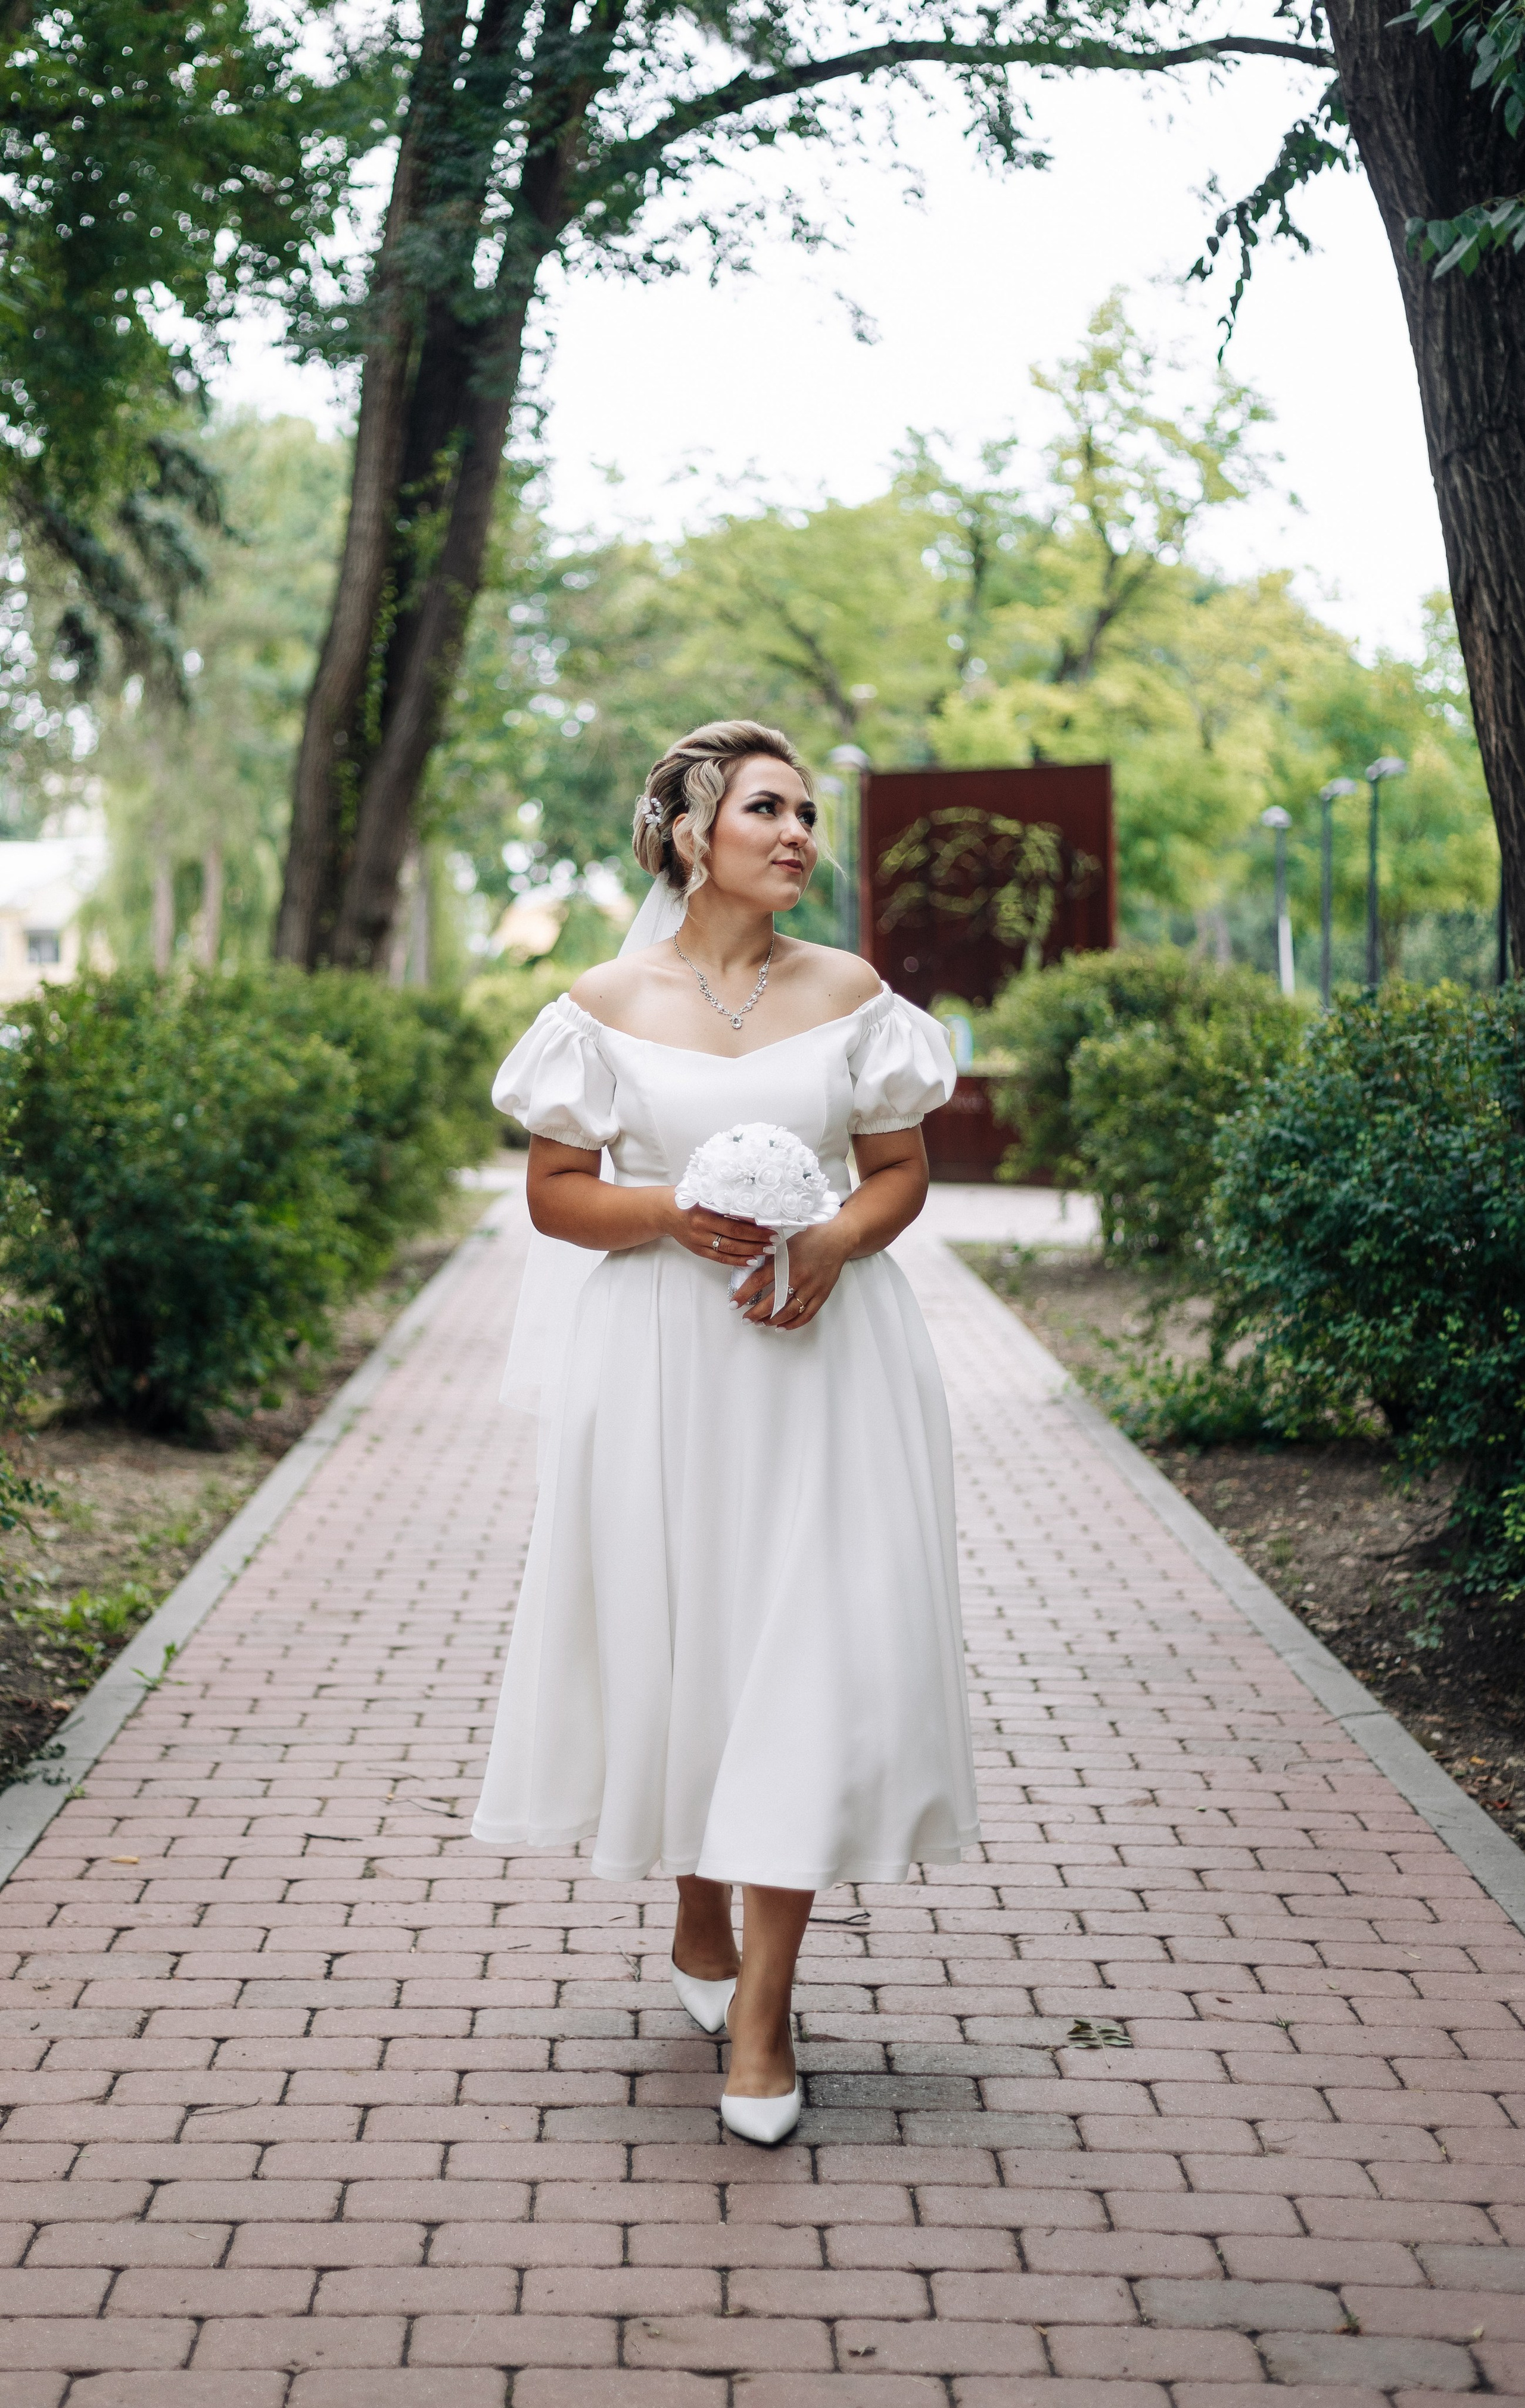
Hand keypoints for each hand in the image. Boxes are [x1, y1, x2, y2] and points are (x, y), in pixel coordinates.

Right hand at [664, 1191, 770, 1270]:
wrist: (663, 1211)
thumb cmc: (686, 1197)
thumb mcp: (703, 1192)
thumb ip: (723, 1197)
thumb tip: (752, 1204)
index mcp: (704, 1210)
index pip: (734, 1221)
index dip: (754, 1227)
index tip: (770, 1227)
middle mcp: (701, 1227)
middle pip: (735, 1237)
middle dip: (757, 1240)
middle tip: (774, 1240)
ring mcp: (699, 1241)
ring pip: (729, 1250)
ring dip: (751, 1251)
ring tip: (768, 1250)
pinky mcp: (698, 1250)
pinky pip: (720, 1258)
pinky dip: (737, 1261)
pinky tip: (751, 1260)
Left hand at [731, 1219, 850, 1329]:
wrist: (837, 1239)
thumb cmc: (810, 1239)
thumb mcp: (786, 1244)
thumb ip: (771, 1260)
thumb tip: (752, 1273)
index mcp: (786, 1262)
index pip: (758, 1281)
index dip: (743, 1294)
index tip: (733, 1304)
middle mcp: (798, 1276)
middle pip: (772, 1301)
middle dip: (756, 1313)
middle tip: (745, 1319)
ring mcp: (811, 1288)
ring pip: (789, 1311)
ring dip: (772, 1320)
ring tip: (761, 1323)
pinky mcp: (822, 1295)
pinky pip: (807, 1315)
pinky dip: (793, 1324)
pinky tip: (781, 1327)